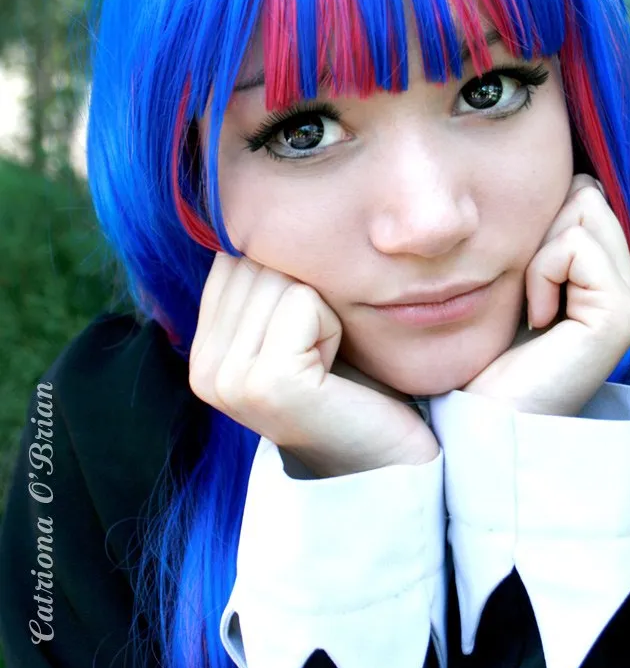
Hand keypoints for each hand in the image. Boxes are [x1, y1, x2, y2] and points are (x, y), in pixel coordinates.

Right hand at [188, 252, 439, 476]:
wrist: (389, 460)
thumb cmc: (352, 383)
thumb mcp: (299, 325)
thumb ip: (266, 279)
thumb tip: (247, 208)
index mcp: (201, 349)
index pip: (235, 253)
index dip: (289, 274)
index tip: (308, 329)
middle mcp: (202, 367)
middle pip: (257, 260)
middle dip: (307, 287)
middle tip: (324, 349)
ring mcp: (228, 379)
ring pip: (282, 276)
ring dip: (324, 305)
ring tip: (328, 358)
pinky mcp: (268, 382)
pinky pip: (304, 301)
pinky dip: (334, 324)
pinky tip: (335, 367)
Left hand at [462, 174, 629, 415]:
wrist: (485, 415)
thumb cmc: (490, 351)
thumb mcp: (518, 278)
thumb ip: (545, 235)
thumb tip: (565, 179)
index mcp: (608, 275)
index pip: (584, 193)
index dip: (540, 220)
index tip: (523, 277)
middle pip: (585, 194)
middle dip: (540, 233)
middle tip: (528, 292)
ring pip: (581, 211)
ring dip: (537, 256)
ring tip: (533, 307)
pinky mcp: (622, 313)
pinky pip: (573, 247)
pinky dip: (541, 274)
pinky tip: (539, 320)